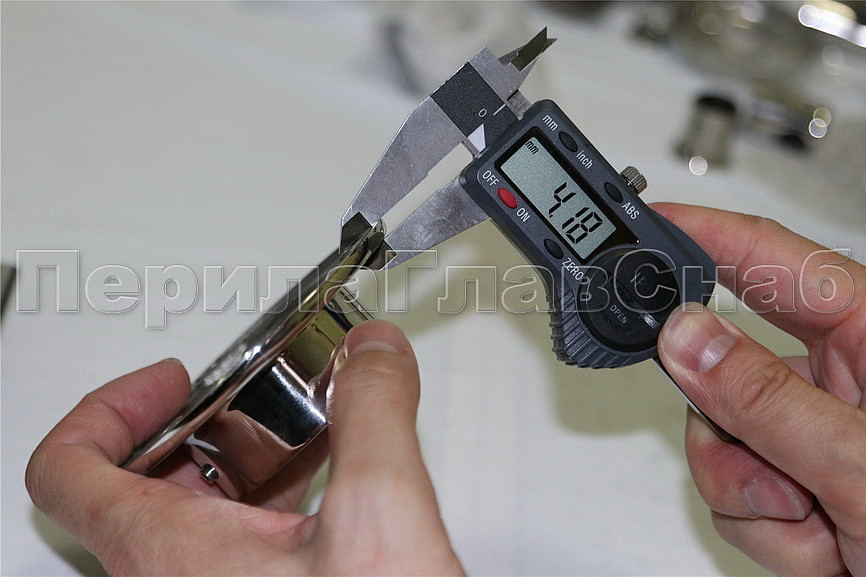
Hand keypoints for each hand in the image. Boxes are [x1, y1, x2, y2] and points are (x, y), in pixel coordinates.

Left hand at [26, 320, 463, 575]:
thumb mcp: (381, 518)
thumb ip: (375, 416)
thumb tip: (374, 355)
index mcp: (170, 559)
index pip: (68, 469)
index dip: (108, 407)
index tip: (167, 382)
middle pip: (128, 488)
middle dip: (190, 430)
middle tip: (232, 406)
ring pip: (180, 525)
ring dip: (228, 471)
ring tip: (283, 443)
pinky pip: (226, 556)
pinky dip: (258, 514)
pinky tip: (317, 504)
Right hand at [655, 204, 865, 575]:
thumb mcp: (864, 467)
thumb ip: (769, 400)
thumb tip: (686, 339)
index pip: (773, 259)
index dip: (706, 232)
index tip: (647, 221)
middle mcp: (842, 376)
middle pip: (724, 363)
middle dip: (729, 430)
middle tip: (766, 474)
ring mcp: (816, 429)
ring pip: (718, 435)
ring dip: (751, 495)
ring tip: (817, 527)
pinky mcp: (799, 476)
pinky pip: (733, 487)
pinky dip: (764, 528)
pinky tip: (821, 545)